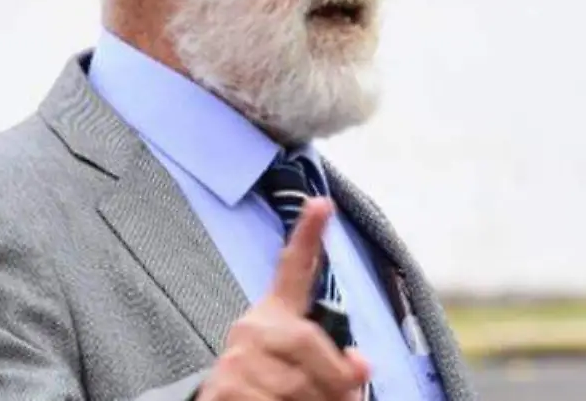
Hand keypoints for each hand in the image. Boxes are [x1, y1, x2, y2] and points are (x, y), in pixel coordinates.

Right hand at [198, 198, 370, 399]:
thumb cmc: (278, 393)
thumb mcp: (313, 376)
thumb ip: (339, 366)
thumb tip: (360, 364)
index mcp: (277, 317)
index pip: (293, 271)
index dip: (308, 236)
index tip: (322, 203)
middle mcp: (253, 328)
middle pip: (308, 341)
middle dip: (333, 378)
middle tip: (339, 395)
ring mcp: (236, 357)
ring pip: (297, 383)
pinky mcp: (225, 387)